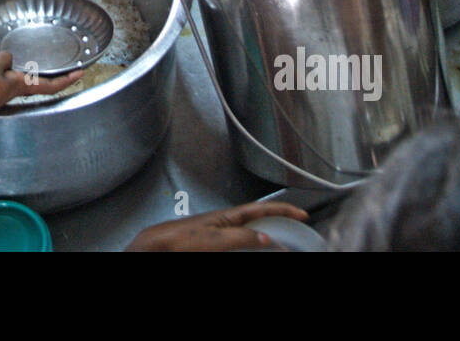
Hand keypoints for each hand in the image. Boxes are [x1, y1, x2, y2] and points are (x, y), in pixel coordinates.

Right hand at [0, 51, 82, 134]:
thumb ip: (5, 58)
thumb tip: (10, 56)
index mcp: (22, 86)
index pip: (52, 85)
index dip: (68, 79)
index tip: (81, 73)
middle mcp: (19, 90)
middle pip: (46, 84)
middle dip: (59, 76)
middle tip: (70, 66)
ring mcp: (9, 92)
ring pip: (32, 82)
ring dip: (44, 74)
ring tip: (49, 62)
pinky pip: (18, 80)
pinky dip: (24, 72)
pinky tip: (19, 63)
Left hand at [125, 201, 310, 251]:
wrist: (157, 248)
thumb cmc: (181, 239)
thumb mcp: (216, 238)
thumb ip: (241, 237)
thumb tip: (268, 238)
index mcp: (228, 217)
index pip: (262, 209)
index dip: (283, 210)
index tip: (302, 214)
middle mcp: (225, 224)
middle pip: (258, 222)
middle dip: (278, 227)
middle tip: (293, 237)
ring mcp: (219, 236)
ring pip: (249, 236)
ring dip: (265, 241)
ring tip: (278, 247)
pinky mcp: (212, 247)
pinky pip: (237, 246)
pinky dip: (249, 247)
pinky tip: (252, 252)